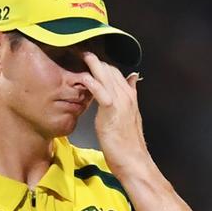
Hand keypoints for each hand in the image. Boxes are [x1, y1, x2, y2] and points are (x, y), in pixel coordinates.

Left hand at [81, 52, 147, 175]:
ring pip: (106, 75)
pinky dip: (91, 82)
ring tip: (78, 53)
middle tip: (77, 50)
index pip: (115, 71)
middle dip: (94, 59)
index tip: (87, 57)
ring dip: (92, 63)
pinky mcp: (112, 110)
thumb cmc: (127, 143)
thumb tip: (132, 79)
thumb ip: (129, 97)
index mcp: (129, 96)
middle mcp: (126, 95)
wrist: (134, 160)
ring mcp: (120, 101)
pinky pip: (100, 91)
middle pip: (109, 69)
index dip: (101, 63)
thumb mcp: (129, 116)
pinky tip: (82, 77)